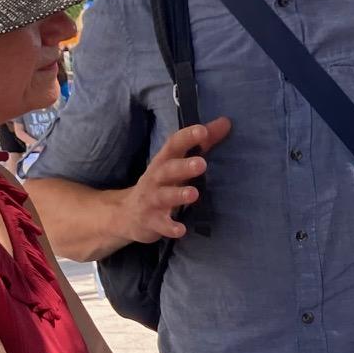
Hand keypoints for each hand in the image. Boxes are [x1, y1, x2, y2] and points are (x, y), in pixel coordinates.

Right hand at [119, 117, 231, 244]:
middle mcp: (156, 178)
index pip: (174, 144)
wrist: (127, 214)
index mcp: (164, 161)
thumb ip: (203, 143)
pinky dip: (169, 227)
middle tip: (201, 163)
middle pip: (168, 169)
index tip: (202, 130)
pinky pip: (160, 225)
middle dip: (183, 166)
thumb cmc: (162, 183)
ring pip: (163, 196)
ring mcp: (151, 200)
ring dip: (178, 195)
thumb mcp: (178, 161)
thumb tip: (226, 122)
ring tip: (194, 193)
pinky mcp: (151, 221)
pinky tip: (181, 230)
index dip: (187, 137)